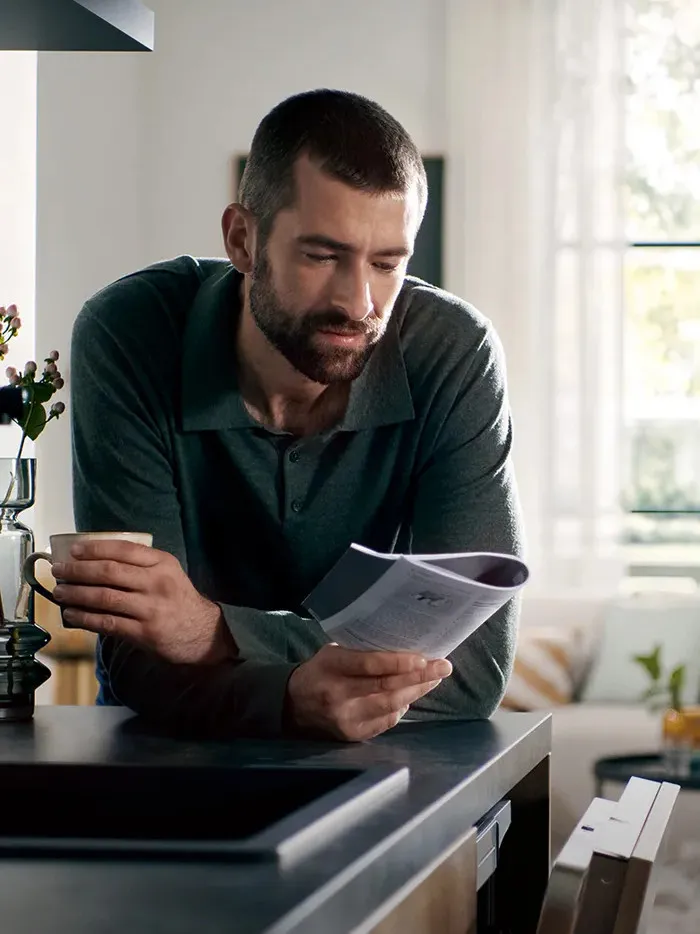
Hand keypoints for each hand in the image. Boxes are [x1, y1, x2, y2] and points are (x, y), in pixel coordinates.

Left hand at [51, 540, 233, 664]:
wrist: (202, 632)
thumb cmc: (179, 599)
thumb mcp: (168, 572)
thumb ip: (141, 564)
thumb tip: (96, 559)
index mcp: (163, 563)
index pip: (124, 550)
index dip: (95, 549)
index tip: (74, 550)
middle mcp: (157, 583)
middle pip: (109, 572)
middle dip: (78, 570)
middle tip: (59, 570)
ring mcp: (150, 609)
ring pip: (104, 598)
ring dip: (76, 594)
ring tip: (60, 592)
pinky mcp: (144, 632)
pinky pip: (107, 623)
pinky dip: (85, 618)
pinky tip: (72, 614)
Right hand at [286, 644, 451, 740]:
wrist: (291, 705)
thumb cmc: (320, 671)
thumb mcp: (332, 653)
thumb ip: (361, 653)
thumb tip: (403, 650)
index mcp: (331, 667)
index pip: (369, 666)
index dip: (398, 663)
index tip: (423, 659)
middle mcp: (338, 695)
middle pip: (385, 687)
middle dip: (419, 677)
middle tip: (443, 667)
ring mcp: (345, 718)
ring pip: (390, 706)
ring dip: (416, 692)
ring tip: (434, 679)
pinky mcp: (352, 735)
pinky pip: (386, 722)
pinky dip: (401, 708)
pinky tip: (412, 696)